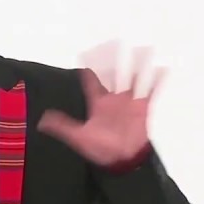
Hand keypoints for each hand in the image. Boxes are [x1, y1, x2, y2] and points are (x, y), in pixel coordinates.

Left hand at [38, 41, 161, 166]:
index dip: (89, 70)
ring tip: (142, 50)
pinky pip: (151, 92)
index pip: (92, 82)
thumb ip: (62, 126)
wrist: (121, 160)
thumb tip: (41, 120)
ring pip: (134, 79)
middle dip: (114, 60)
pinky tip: (161, 70)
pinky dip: (157, 81)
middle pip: (114, 74)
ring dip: (138, 65)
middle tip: (114, 43)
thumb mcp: (78, 136)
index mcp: (98, 103)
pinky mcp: (143, 108)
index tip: (86, 55)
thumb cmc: (100, 148)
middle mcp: (114, 99)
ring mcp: (130, 102)